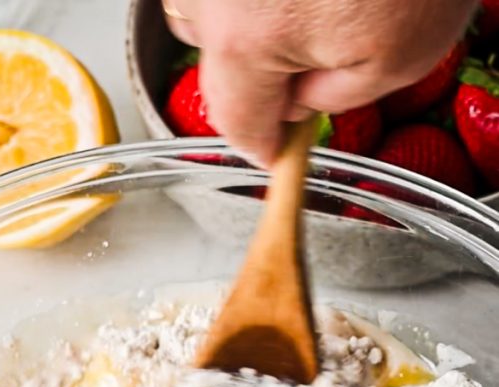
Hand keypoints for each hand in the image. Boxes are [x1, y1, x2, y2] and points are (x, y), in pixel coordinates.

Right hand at [164, 0, 476, 165]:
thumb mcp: (396, 60)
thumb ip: (330, 101)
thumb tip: (298, 104)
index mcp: (244, 39)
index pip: (236, 123)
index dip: (261, 145)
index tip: (276, 151)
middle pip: (214, 62)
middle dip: (255, 74)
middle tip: (308, 65)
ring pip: (210, 10)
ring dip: (246, 22)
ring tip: (305, 11)